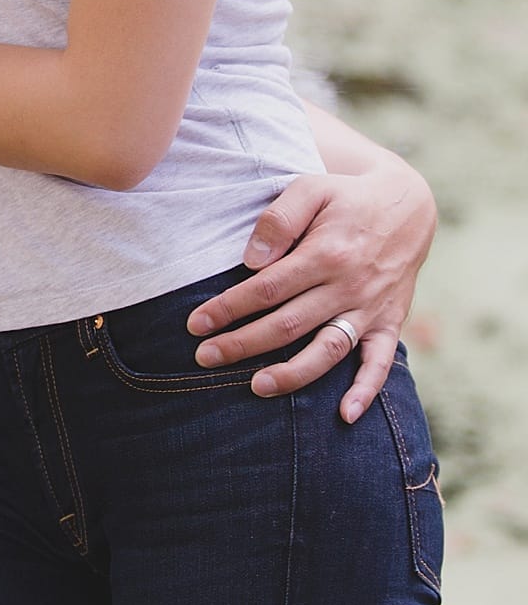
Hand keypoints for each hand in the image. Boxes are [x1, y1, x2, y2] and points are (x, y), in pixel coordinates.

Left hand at [186, 158, 436, 422]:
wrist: (408, 205)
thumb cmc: (346, 197)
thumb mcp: (312, 188)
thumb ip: (279, 220)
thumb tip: (251, 261)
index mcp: (326, 253)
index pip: (267, 289)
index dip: (228, 308)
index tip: (197, 324)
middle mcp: (350, 286)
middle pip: (288, 325)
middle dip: (242, 344)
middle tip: (205, 357)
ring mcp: (371, 309)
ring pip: (328, 351)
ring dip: (292, 373)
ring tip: (255, 387)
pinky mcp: (390, 322)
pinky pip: (381, 363)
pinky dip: (366, 391)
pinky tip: (345, 416)